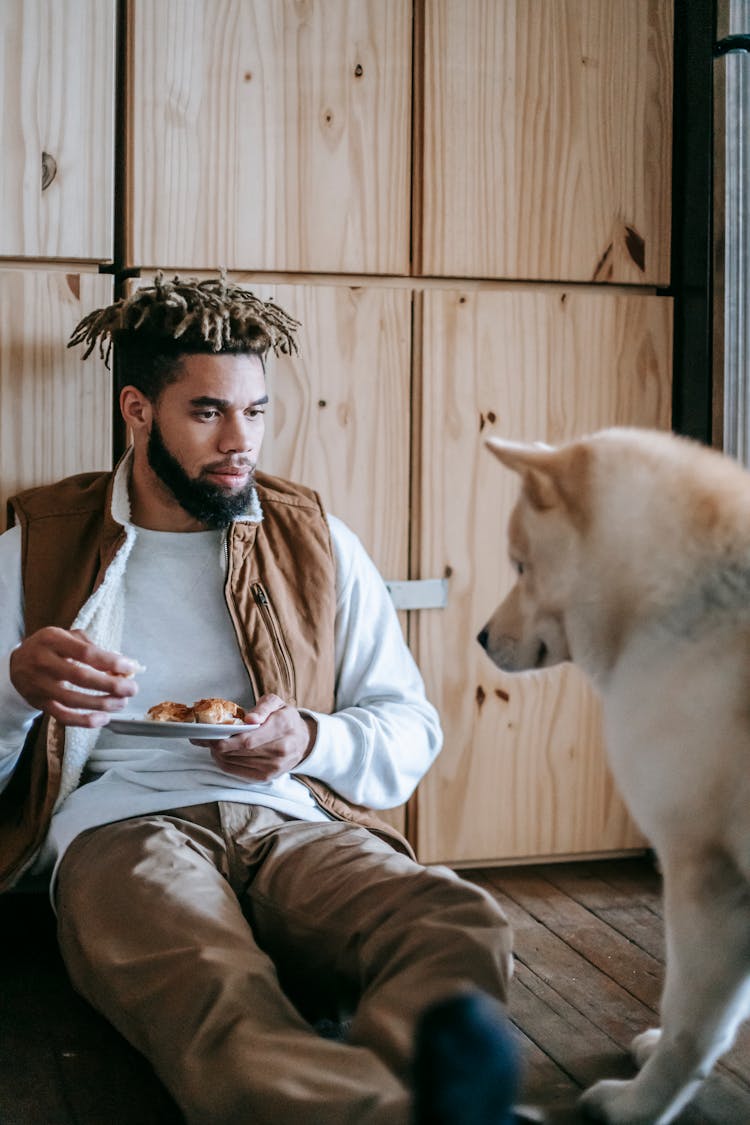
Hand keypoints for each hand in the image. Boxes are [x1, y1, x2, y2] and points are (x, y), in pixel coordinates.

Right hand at [9, 627, 139, 726]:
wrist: (16, 665)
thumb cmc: (49, 648)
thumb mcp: (65, 636)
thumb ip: (91, 645)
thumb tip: (120, 663)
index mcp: (53, 640)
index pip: (86, 653)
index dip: (110, 662)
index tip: (130, 667)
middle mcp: (44, 662)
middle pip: (80, 677)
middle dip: (110, 685)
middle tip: (131, 689)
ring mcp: (41, 685)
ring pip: (73, 700)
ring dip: (102, 704)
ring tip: (121, 702)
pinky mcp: (40, 704)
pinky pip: (63, 716)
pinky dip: (84, 721)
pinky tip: (103, 719)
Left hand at [192, 693, 316, 781]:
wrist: (302, 740)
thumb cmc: (284, 718)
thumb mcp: (276, 703)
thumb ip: (263, 707)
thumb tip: (250, 719)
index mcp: (283, 726)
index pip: (249, 739)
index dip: (227, 740)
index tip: (211, 735)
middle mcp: (281, 749)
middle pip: (241, 752)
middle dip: (219, 746)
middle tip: (207, 738)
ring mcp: (275, 766)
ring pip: (237, 763)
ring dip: (220, 755)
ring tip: (213, 745)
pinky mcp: (267, 777)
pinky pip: (239, 773)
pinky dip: (226, 764)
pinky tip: (222, 755)